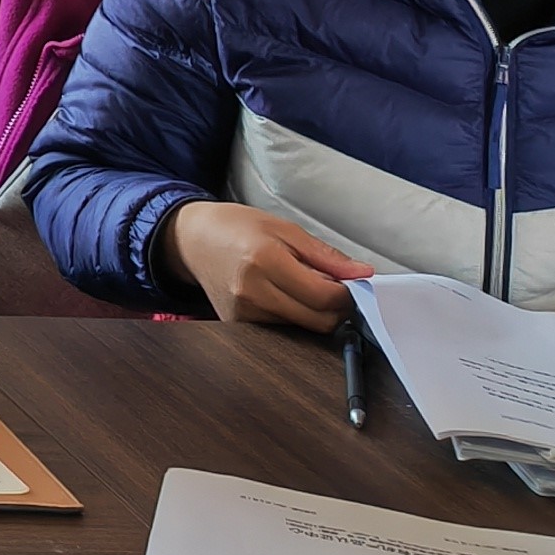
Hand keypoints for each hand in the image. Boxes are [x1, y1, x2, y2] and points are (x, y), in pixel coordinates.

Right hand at [166, 201, 373, 331]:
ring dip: (314, 310)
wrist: (192, 240)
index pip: (325, 296)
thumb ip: (325, 255)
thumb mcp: (284, 228)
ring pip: (303, 326)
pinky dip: (293, 314)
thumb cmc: (236, 227)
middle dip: (336, 308)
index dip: (347, 294)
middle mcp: (252, 292)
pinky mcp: (238, 324)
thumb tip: (363, 273)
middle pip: (318, 320)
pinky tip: (283, 293)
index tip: (352, 283)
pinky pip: (282, 328)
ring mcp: (243, 312)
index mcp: (266, 260)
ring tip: (301, 284)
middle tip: (335, 286)